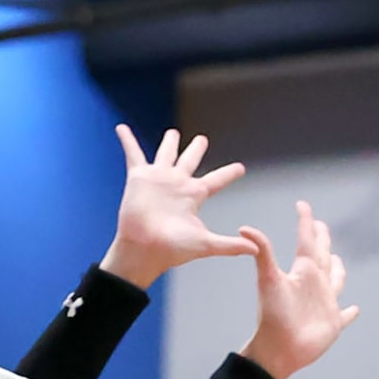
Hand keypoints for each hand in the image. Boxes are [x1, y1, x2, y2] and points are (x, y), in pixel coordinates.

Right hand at [100, 124, 250, 289]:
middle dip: (196, 149)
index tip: (241, 168)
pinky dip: (127, 140)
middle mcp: (177, 184)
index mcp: (194, 196)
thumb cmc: (173, 248)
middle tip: (203, 139)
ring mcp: (158, 179)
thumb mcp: (206, 244)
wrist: (145, 248)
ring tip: (173, 132)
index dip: (229, 173)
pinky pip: (133, 153)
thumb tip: (256, 250)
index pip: (217, 180)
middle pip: (190, 161)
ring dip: (169, 143)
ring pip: (166, 153)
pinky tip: (122, 128)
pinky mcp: (139, 177)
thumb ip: (230, 246)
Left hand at [238, 201, 359, 378]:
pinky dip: (350, 312)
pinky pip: (345, 315)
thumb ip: (262, 252)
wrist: (278, 348)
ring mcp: (325, 303)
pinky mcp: (333, 323)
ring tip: (336, 260)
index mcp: (303, 272)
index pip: (307, 242)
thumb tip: (244, 228)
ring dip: (338, 270)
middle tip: (321, 226)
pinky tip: (354, 309)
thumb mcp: (268, 279)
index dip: (306, 223)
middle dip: (323, 240)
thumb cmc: (272, 314)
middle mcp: (315, 284)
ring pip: (336, 281)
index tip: (302, 205)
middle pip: (322, 256)